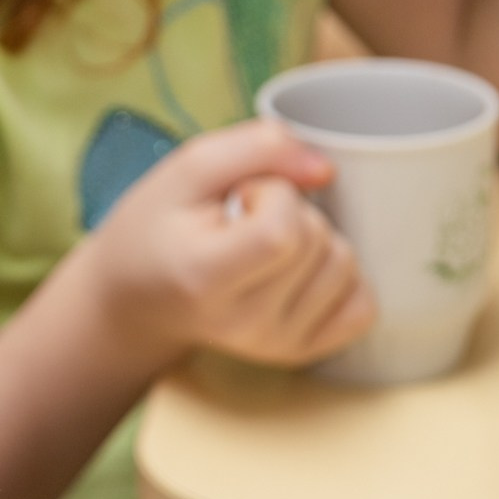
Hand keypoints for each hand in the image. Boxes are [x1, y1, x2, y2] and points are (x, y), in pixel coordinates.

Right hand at [85, 119, 373, 370]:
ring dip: (315, 240)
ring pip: (345, 266)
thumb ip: (255, 146)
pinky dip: (341, 277)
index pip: (283, 232)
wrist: (136, 299)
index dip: (273, 193)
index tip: (241, 195)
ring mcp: (275, 344)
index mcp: (205, 280)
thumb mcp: (185, 169)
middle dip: (292, 211)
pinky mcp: (299, 352)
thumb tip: (326, 170)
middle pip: (317, 243)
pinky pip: (362, 306)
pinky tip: (298, 270)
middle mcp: (245, 324)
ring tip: (264, 245)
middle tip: (245, 219)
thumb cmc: (158, 229)